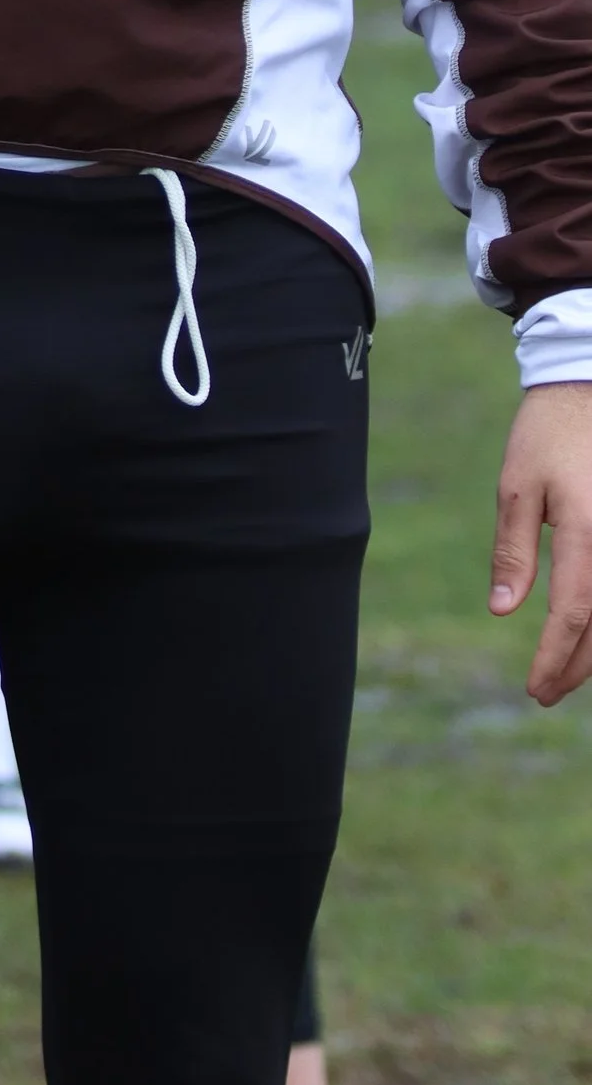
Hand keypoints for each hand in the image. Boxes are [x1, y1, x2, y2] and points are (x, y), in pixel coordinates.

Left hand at [489, 381, 591, 700]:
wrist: (587, 391)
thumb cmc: (547, 436)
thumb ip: (512, 550)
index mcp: (587, 530)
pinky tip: (589, 636)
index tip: (533, 688)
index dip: (554, 658)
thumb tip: (501, 609)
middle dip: (576, 667)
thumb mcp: (517, 487)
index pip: (573, 613)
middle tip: (545, 693)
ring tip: (566, 674)